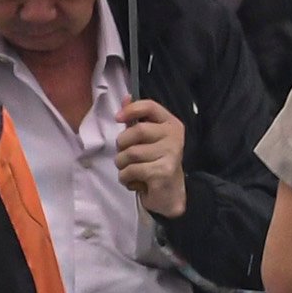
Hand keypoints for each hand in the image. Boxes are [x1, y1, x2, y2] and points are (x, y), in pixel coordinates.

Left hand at [114, 99, 189, 219]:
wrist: (169, 194)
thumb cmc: (155, 163)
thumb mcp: (146, 139)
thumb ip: (136, 119)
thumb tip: (125, 98)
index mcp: (171, 124)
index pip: (150, 106)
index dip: (131, 109)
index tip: (118, 118)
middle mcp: (174, 136)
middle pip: (137, 130)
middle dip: (122, 145)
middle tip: (125, 155)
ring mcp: (171, 154)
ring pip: (130, 154)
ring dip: (122, 165)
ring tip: (131, 170)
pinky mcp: (163, 172)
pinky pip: (131, 170)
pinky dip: (126, 178)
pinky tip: (135, 181)